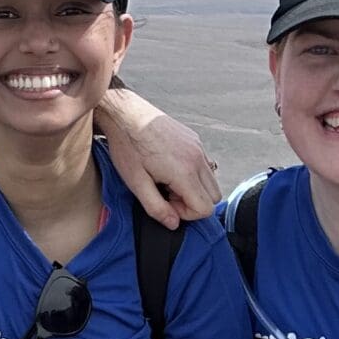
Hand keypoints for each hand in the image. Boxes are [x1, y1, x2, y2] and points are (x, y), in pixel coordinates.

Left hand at [100, 93, 218, 228]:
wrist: (125, 114)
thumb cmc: (128, 146)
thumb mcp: (136, 183)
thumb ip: (156, 208)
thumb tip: (173, 223)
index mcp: (185, 172)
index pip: (205, 208)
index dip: (186, 214)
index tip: (166, 203)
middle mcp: (197, 158)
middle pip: (213, 197)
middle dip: (192, 202)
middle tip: (167, 194)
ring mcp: (198, 147)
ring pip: (211, 181)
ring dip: (193, 188)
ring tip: (168, 181)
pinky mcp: (194, 139)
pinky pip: (205, 165)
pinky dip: (193, 174)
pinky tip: (170, 168)